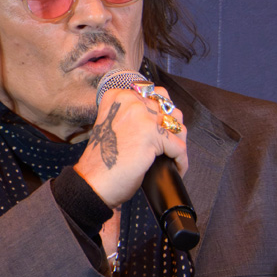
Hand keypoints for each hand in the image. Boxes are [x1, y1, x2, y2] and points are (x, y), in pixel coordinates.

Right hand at [74, 86, 187, 208]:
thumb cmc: (103, 161)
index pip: (154, 95)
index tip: (162, 131)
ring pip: (176, 125)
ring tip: (174, 156)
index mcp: (119, 97)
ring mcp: (142, 116)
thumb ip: (133, 116)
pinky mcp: (152, 134)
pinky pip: (179, 147)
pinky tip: (177, 169)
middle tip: (169, 145)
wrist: (94, 182)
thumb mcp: (114, 127)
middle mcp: (130, 101)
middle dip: (172, 127)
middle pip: (168, 109)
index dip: (162, 114)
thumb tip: (163, 119)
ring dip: (179, 142)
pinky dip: (181, 161)